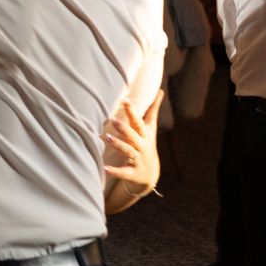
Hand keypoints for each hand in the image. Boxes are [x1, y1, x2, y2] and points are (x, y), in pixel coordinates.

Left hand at [102, 89, 162, 203]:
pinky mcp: (133, 173)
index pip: (139, 121)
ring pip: (129, 151)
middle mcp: (142, 146)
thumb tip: (161, 91)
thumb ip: (153, 110)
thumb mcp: (150, 129)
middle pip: (134, 135)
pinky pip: (124, 172)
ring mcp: (138, 159)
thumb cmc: (146, 145)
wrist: (151, 175)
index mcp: (145, 135)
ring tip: (107, 138)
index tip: (125, 100)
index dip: (132, 111)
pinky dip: (115, 170)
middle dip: (125, 128)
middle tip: (113, 119)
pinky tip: (105, 168)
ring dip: (119, 144)